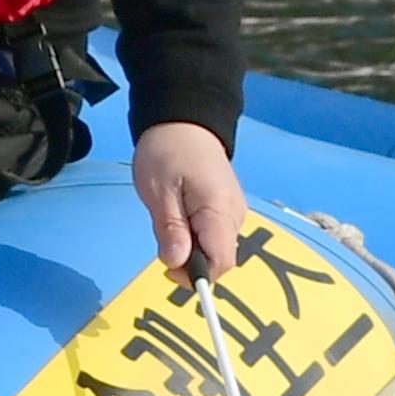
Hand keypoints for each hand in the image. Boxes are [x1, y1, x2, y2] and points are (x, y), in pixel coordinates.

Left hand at [134, 121, 244, 288]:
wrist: (184, 121)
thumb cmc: (168, 151)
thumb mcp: (159, 191)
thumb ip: (170, 229)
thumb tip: (177, 264)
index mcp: (220, 211)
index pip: (220, 263)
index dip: (196, 274)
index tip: (169, 266)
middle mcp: (235, 215)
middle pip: (219, 260)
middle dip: (191, 262)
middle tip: (164, 235)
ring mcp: (234, 212)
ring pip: (215, 249)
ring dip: (192, 248)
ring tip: (171, 218)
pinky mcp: (228, 209)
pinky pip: (214, 236)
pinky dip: (196, 237)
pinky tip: (181, 216)